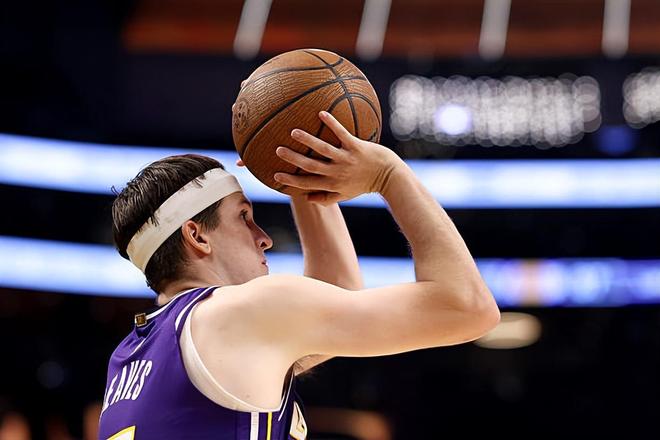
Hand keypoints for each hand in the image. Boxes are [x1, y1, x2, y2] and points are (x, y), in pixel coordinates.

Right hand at [273, 111, 399, 204]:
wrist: (388, 177)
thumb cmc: (365, 185)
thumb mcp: (345, 195)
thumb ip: (326, 198)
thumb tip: (307, 198)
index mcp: (332, 184)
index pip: (307, 183)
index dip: (291, 180)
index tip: (275, 174)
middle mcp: (337, 173)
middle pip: (311, 166)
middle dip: (293, 158)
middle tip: (278, 150)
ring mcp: (346, 159)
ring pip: (323, 149)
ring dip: (308, 141)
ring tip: (294, 132)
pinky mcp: (357, 146)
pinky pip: (342, 134)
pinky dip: (332, 124)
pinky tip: (321, 113)